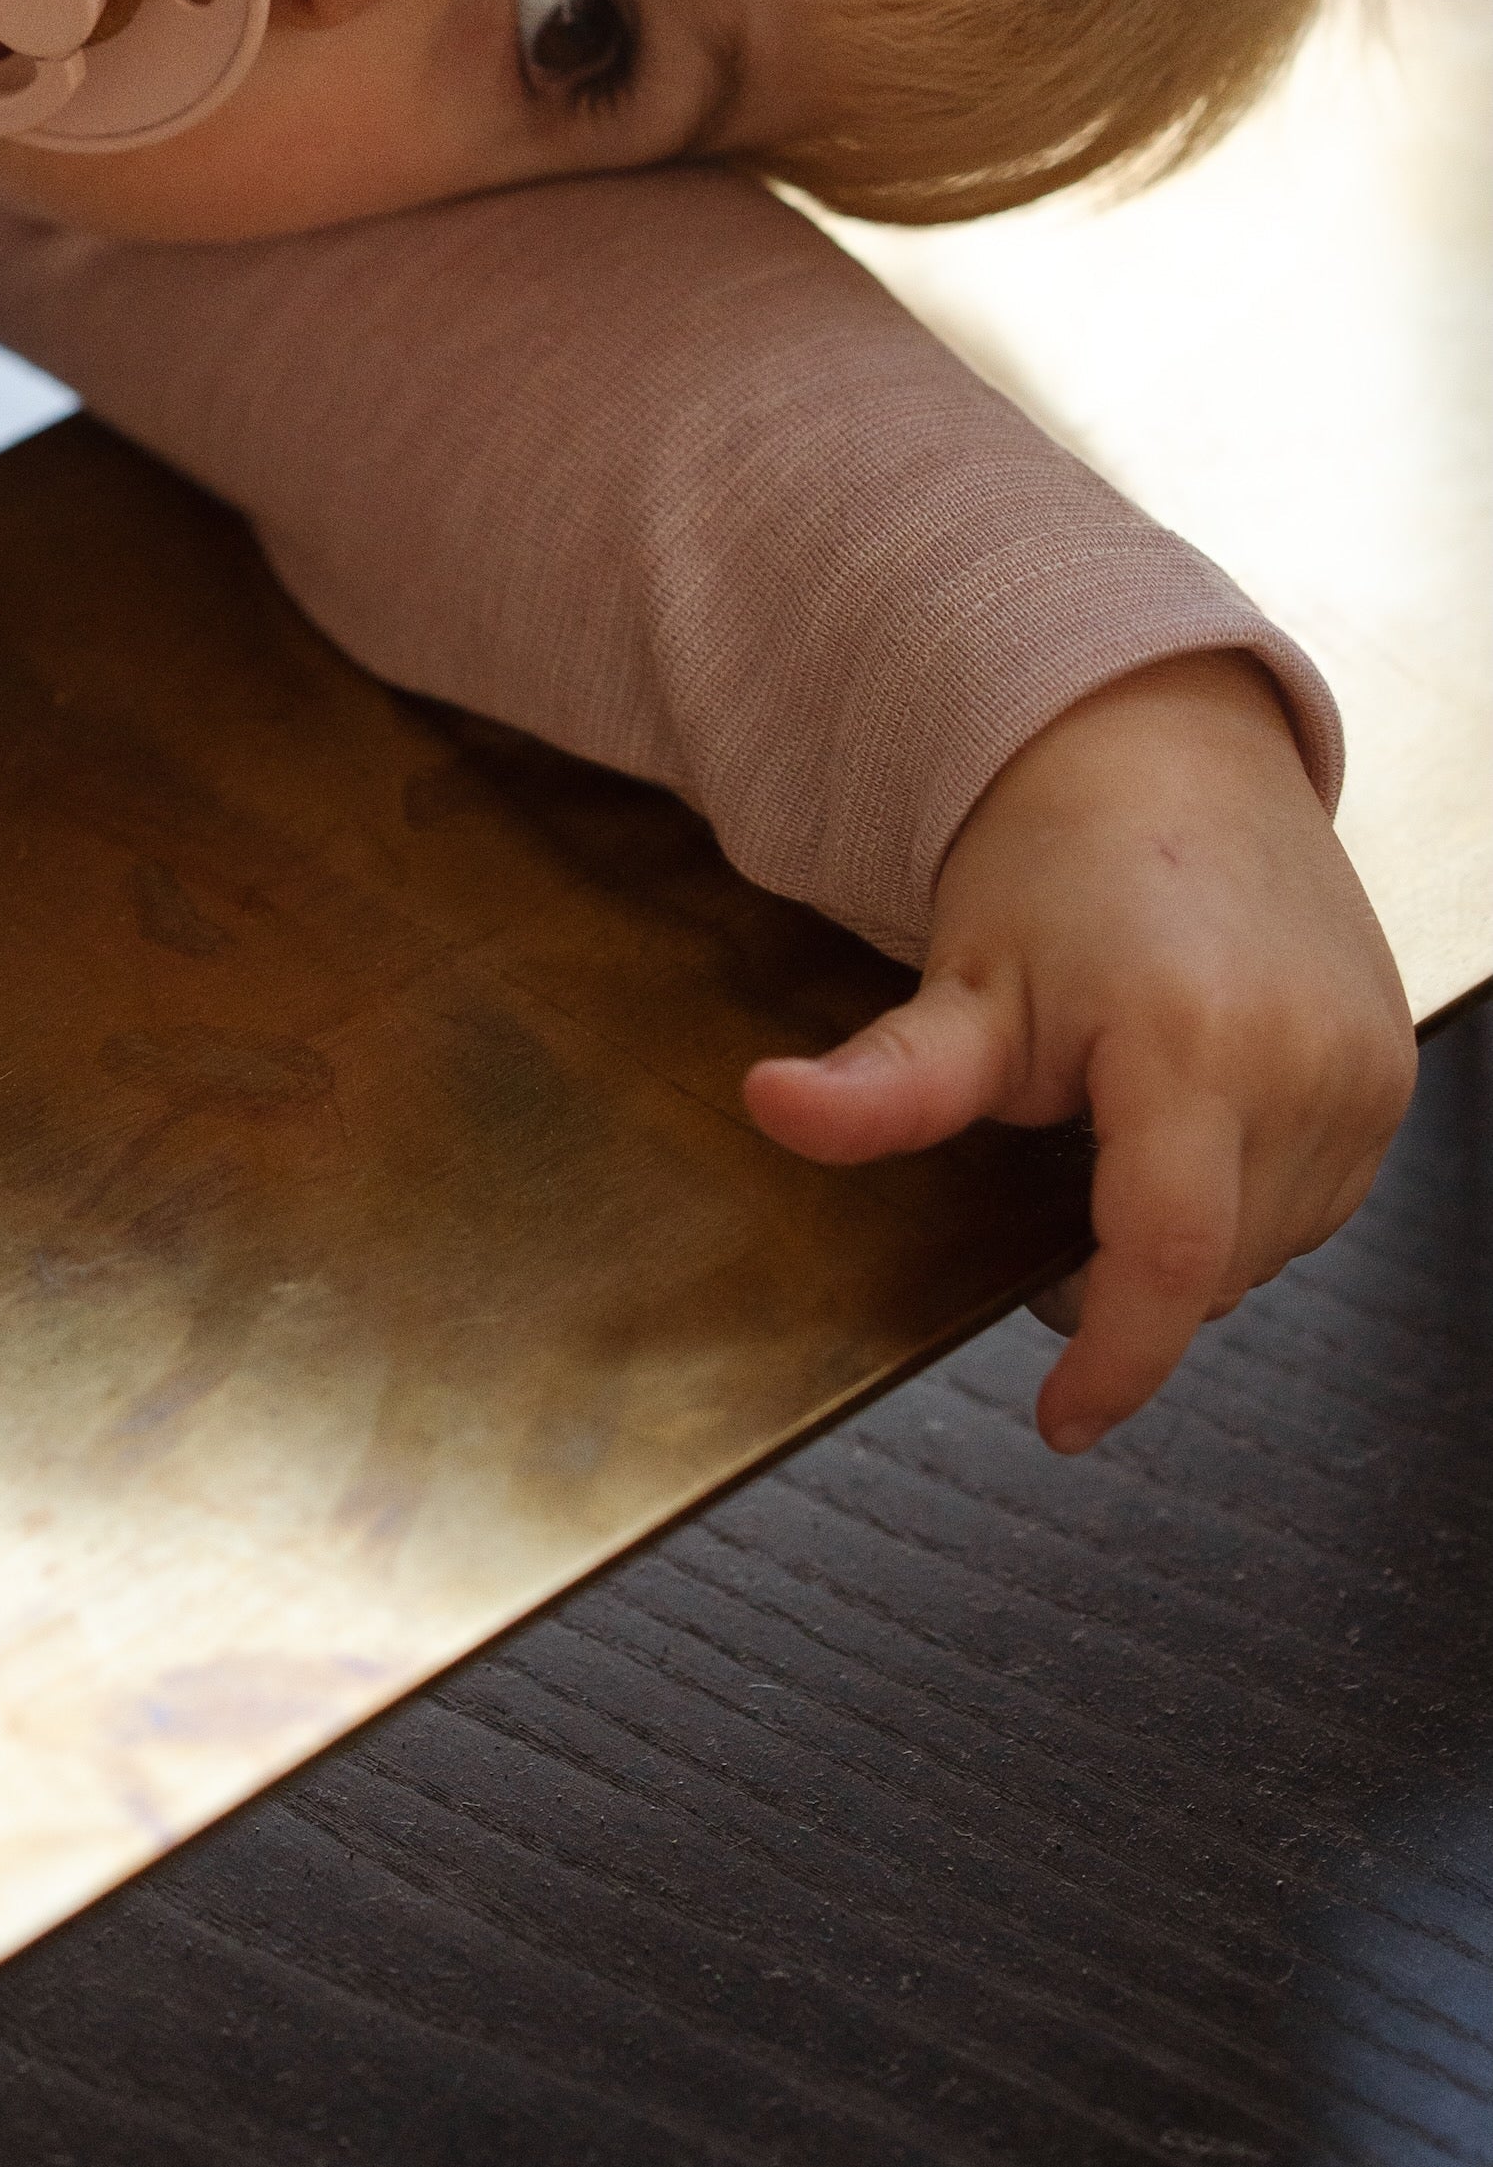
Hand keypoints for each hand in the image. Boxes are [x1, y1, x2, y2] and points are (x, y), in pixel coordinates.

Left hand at [742, 652, 1413, 1453]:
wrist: (1168, 747)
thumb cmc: (1060, 856)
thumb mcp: (963, 979)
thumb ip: (888, 1083)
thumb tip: (770, 1108)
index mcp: (1194, 1046)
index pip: (1170, 1260)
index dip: (1117, 1360)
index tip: (1060, 1419)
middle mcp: (1306, 1064)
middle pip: (1210, 1266)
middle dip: (1123, 1274)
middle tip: (1052, 1176)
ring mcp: (1367, 1072)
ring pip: (1269, 1249)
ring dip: (1187, 1238)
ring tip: (1118, 1128)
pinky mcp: (1396, 1073)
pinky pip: (1317, 1200)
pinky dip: (1244, 1198)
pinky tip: (1188, 1121)